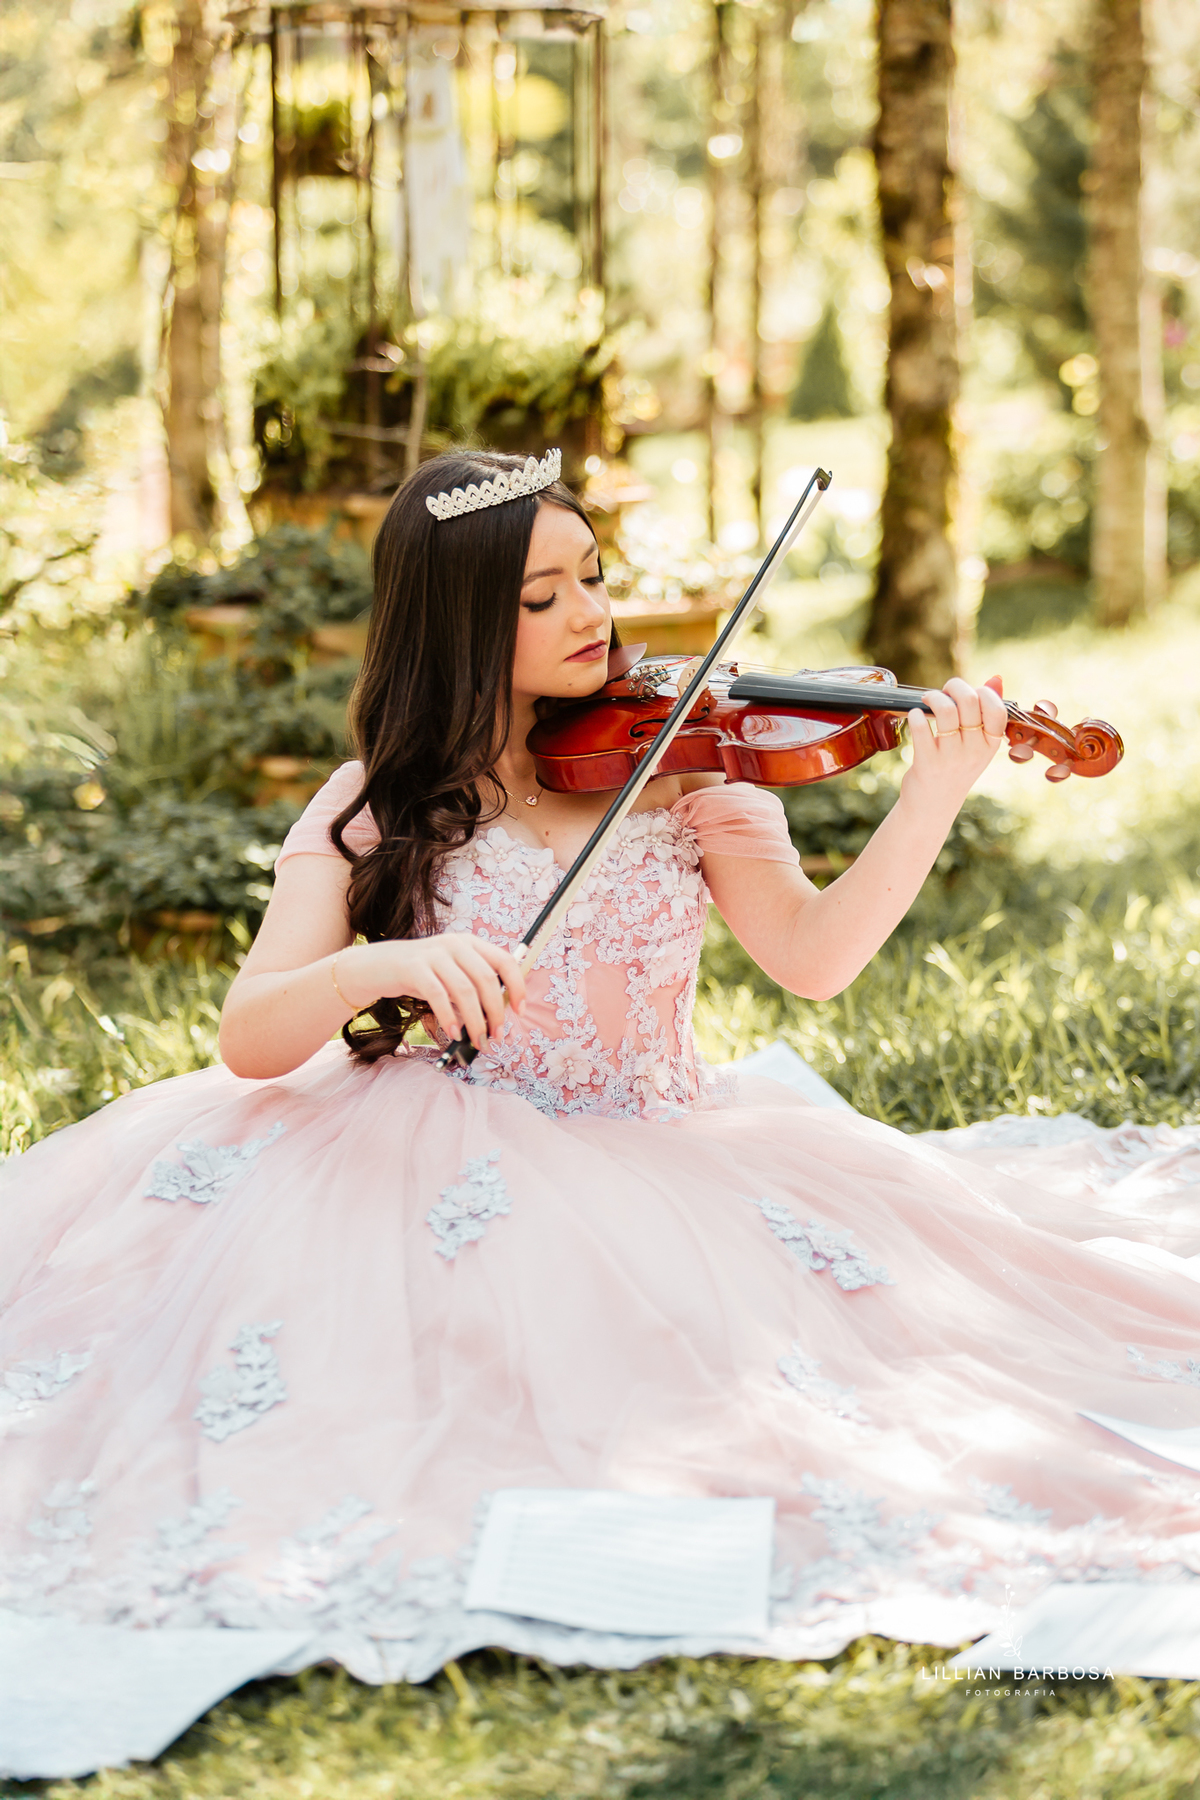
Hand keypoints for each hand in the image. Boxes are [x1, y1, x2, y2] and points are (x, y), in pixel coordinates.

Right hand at [338, 932, 526, 1049]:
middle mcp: (455, 945)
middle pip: (486, 979)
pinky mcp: (414, 968)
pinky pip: (438, 996)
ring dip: (475, 1021)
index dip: (517, 986)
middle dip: (495, 1012)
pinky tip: (453, 1032)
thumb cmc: (422, 975)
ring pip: (465, 991)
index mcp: (470, 943)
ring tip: (477, 1040)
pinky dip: (449, 1017)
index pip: (505, 960)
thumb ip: (474, 986)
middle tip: (495, 1036)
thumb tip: (498, 1016)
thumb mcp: (452, 973)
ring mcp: (434, 954)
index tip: (520, 1011)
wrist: (378, 966)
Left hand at [904, 675, 1006, 805]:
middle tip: (944, 692)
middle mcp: (974, 750)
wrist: (933, 806)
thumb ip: (986, 712)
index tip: (970, 692)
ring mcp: (951, 757)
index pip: (997, 709)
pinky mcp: (927, 763)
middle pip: (970, 701)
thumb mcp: (977, 745)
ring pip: (946, 711)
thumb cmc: (955, 768)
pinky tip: (914, 715)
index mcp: (991, 744)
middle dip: (954, 686)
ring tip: (927, 700)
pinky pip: (921, 729)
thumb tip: (996, 678)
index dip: (983, 692)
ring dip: (934, 697)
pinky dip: (915, 715)